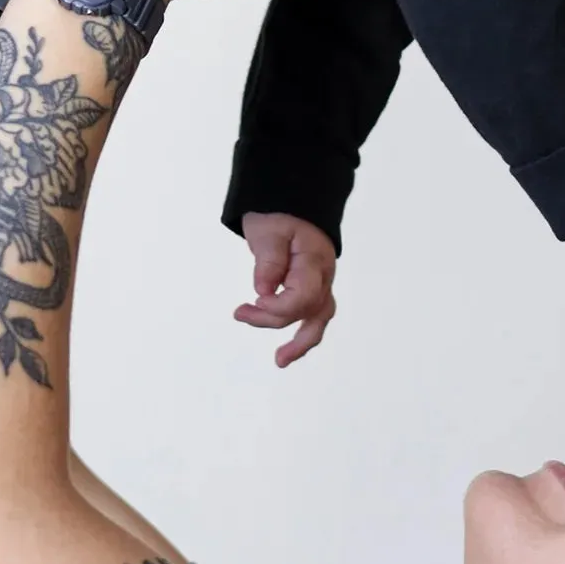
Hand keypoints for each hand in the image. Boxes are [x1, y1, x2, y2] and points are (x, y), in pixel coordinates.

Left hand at [235, 212, 337, 366]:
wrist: (293, 203)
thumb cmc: (279, 212)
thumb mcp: (268, 229)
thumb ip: (269, 261)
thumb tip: (264, 291)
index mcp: (314, 260)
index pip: (304, 296)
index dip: (279, 306)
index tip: (254, 300)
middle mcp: (323, 275)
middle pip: (309, 311)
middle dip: (275, 321)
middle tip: (241, 314)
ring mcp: (321, 283)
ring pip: (318, 319)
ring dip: (301, 342)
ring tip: (281, 361)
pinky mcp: (313, 287)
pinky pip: (311, 314)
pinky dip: (299, 330)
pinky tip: (285, 345)